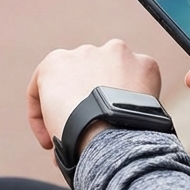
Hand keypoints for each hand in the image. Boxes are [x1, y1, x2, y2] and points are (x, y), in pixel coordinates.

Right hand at [27, 39, 161, 152]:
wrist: (110, 138)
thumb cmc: (75, 136)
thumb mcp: (51, 126)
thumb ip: (59, 117)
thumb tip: (73, 132)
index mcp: (55, 63)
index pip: (45, 85)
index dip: (44, 116)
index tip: (51, 139)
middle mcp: (85, 50)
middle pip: (83, 76)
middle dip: (84, 98)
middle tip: (88, 128)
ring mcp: (118, 54)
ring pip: (114, 72)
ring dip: (112, 90)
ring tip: (115, 121)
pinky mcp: (145, 63)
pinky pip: (141, 79)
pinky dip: (139, 94)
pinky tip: (134, 115)